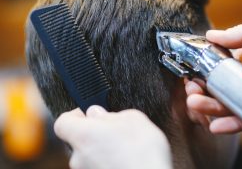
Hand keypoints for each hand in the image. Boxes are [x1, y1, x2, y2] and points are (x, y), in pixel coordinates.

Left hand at [54, 106, 171, 168]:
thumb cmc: (144, 153)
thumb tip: (98, 114)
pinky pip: (98, 167)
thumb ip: (111, 114)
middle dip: (95, 133)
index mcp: (84, 135)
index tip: (90, 114)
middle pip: (79, 140)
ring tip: (126, 149)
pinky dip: (108, 163)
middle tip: (115, 130)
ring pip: (90, 156)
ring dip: (103, 150)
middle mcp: (79, 157)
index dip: (75, 116)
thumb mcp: (133, 119)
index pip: (62, 123)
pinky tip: (126, 161)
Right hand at [186, 13, 241, 133]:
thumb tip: (211, 35)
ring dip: (210, 108)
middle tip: (191, 94)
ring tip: (196, 106)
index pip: (219, 66)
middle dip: (202, 92)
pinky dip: (231, 124)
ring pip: (228, 105)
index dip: (203, 71)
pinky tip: (216, 125)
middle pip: (220, 88)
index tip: (191, 75)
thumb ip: (241, 33)